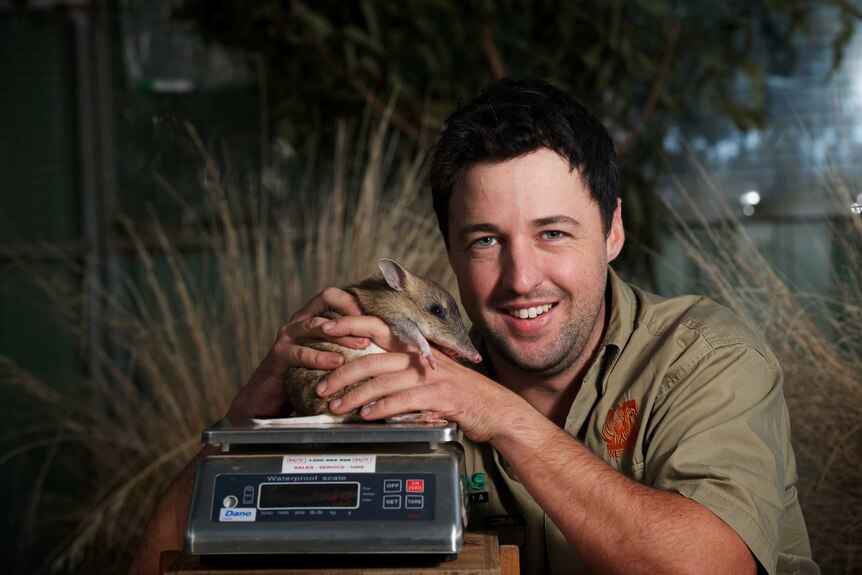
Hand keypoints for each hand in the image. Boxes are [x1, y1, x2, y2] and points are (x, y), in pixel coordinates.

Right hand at [226, 287, 368, 418]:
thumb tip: (377, 343)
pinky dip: (321, 358)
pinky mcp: (279, 355)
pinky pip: (302, 353)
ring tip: (361, 345)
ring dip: (341, 335)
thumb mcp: (323, 354)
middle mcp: (297, 322)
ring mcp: (287, 337)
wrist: (266, 397)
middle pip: (324, 303)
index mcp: (308, 317)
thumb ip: (341, 344)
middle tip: (372, 332)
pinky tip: (338, 363)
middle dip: (350, 316)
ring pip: (315, 326)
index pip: (330, 295)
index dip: (351, 300)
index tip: (372, 315)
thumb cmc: (302, 376)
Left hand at [315, 343, 528, 442]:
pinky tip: (366, 416)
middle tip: (320, 387)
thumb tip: (370, 382)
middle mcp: (423, 357)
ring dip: (354, 396)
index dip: (350, 324)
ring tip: (335, 407)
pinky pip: (402, 400)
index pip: (378, 327)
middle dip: (341, 373)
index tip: (325, 328)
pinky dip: (380, 409)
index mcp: (418, 347)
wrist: (496, 410)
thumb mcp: (431, 377)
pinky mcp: (439, 396)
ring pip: (382, 381)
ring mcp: (432, 375)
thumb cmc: (462, 396)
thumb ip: (404, 374)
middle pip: (372, 359)